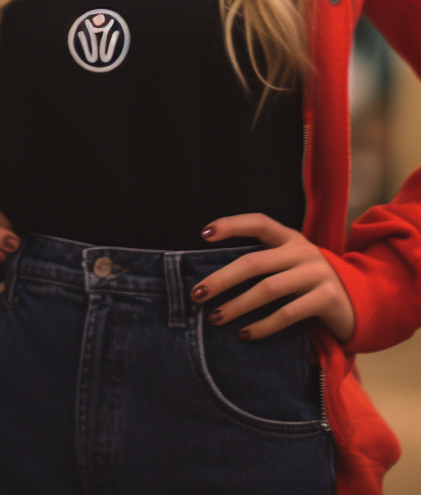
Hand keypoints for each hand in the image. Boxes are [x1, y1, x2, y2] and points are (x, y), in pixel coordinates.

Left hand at [190, 214, 355, 342]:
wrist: (360, 301)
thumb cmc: (311, 283)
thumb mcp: (291, 264)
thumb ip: (265, 263)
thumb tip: (216, 279)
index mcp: (290, 238)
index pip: (258, 223)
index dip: (231, 225)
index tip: (203, 233)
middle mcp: (302, 252)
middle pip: (254, 262)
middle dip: (222, 278)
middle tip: (197, 294)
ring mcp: (316, 274)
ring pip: (268, 289)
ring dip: (237, 305)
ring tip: (216, 318)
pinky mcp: (326, 299)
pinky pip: (287, 314)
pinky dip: (263, 326)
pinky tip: (245, 334)